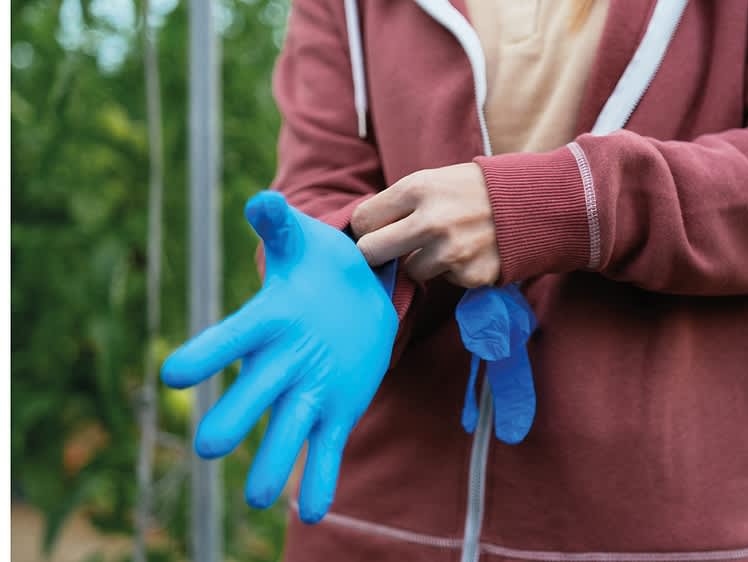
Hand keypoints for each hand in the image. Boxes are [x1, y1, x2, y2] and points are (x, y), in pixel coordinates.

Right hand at [161, 191, 397, 522]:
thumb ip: (280, 224)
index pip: (235, 336)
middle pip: (257, 390)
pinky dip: (322, 477)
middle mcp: (282, 361)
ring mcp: (309, 389)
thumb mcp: (304, 241)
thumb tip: (263, 199)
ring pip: (289, 428)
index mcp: (270, 321)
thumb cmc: (320, 265)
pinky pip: (327, 447)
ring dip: (276, 461)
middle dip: (236, 415)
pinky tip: (316, 509)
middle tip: (207, 446)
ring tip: (262, 498)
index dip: (208, 353)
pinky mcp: (338, 410)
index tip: (174, 373)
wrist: (355, 294)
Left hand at [351, 163, 500, 287]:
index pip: (362, 220)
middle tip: (389, 252)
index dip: (368, 228)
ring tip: (448, 243)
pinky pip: (445, 280)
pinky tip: (472, 252)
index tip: (377, 231)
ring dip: (424, 262)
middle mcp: (430, 221)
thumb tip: (360, 234)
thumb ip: (399, 204)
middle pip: (371, 252)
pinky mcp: (470, 275)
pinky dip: (454, 271)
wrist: (535, 201)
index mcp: (417, 189)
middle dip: (377, 254)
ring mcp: (451, 251)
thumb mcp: (435, 180)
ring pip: (410, 271)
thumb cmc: (474, 190)